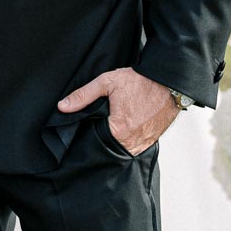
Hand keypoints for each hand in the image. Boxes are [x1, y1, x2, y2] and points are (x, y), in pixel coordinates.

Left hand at [57, 67, 178, 155]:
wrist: (168, 81)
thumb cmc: (139, 81)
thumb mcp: (106, 82)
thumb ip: (83, 96)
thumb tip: (62, 107)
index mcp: (119, 131)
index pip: (96, 141)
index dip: (89, 134)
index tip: (87, 126)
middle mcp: (133, 142)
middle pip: (109, 147)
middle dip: (102, 138)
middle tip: (100, 124)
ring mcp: (144, 143)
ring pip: (123, 149)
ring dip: (116, 141)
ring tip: (111, 126)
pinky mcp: (153, 140)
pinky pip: (136, 146)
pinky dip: (129, 139)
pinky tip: (126, 127)